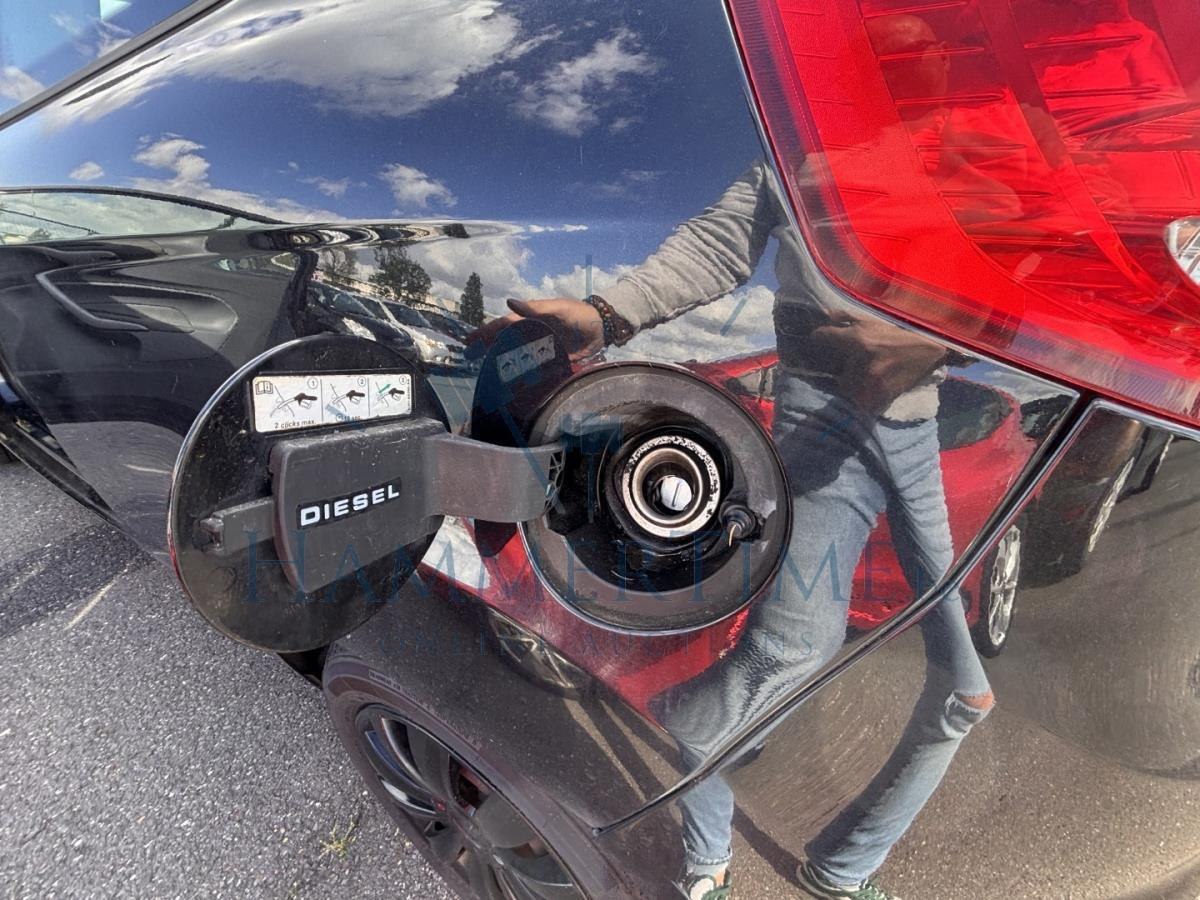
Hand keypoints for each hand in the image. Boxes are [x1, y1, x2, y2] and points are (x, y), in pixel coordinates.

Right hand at [467, 297, 604, 363]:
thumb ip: (535, 308)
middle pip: (504, 341)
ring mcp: (540, 347)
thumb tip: (508, 303)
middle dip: (487, 348)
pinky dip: (521, 374)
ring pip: (515, 355)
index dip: (485, 332)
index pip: (502, 326)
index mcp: (530, 319)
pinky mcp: (550, 360)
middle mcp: (531, 333)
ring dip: (501, 362)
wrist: (602, 327)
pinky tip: (511, 382)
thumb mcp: (557, 308)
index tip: (469, 341)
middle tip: (470, 358)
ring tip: (485, 372)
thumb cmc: (578, 313)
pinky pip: (532, 368)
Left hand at [809, 313, 946, 413]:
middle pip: (833, 369)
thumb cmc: (898, 334)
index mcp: (857, 339)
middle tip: (858, 363)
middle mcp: (860, 361)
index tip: (822, 339)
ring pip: (846, 386)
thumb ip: (845, 317)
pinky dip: (865, 397)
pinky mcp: (879, 397)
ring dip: (853, 383)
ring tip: (869, 375)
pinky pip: (860, 401)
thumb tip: (823, 315)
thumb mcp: (872, 319)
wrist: (930, 351)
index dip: (821, 337)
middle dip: (841, 367)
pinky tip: (876, 386)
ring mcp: (869, 381)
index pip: (822, 337)